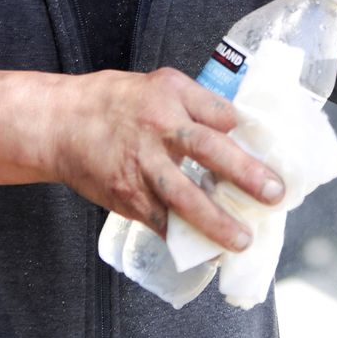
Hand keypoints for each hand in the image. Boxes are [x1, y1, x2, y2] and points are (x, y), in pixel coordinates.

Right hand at [47, 68, 285, 249]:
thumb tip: (237, 126)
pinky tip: (206, 253)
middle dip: (243, 173)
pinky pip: (160, 222)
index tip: (267, 146)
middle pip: (206, 150)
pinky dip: (183, 239)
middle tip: (273, 193)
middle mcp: (158, 131)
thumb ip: (199, 102)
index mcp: (169, 99)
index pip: (215, 113)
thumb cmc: (116, 103)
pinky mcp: (128, 197)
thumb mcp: (159, 84)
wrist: (63, 124)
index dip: (240, 128)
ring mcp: (142, 167)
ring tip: (241, 241)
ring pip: (183, 197)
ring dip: (215, 222)